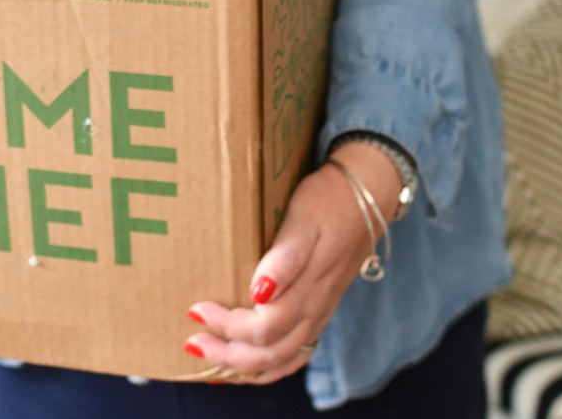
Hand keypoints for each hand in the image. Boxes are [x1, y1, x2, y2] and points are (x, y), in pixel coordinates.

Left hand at [184, 142, 401, 383]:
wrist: (369, 194)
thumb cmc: (328, 200)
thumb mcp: (304, 220)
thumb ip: (284, 259)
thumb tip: (258, 293)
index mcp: (309, 288)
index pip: (263, 327)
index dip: (227, 326)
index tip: (196, 309)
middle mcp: (315, 308)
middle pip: (270, 352)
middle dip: (226, 354)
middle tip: (192, 342)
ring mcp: (320, 313)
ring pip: (283, 359)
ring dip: (244, 367)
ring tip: (211, 360)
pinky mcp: (321, 310)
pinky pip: (296, 354)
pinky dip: (268, 367)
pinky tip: (247, 367)